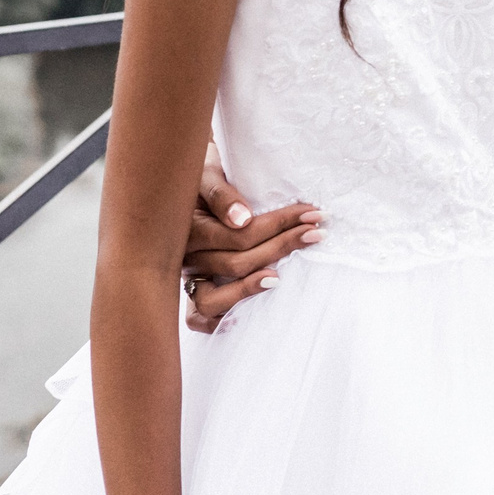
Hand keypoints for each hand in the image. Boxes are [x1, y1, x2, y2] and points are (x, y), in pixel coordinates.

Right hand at [181, 146, 321, 330]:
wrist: (178, 180)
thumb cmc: (200, 175)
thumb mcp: (208, 173)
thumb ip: (220, 194)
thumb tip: (242, 220)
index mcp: (189, 228)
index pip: (241, 235)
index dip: (280, 225)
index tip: (313, 214)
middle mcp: (186, 257)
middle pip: (236, 264)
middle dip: (281, 247)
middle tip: (315, 234)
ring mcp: (188, 277)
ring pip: (213, 299)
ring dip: (251, 288)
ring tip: (280, 277)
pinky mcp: (192, 292)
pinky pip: (198, 319)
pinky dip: (219, 321)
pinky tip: (245, 317)